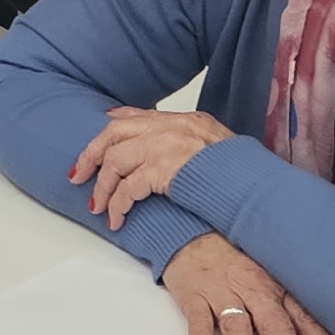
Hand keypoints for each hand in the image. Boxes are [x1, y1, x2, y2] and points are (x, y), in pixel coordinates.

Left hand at [70, 104, 235, 226]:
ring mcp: (165, 146)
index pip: (136, 115)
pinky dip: (118, 205)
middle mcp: (170, 127)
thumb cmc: (242, 173)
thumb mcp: (217, 144)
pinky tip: (118, 219)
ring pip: (115, 162)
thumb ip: (192, 142)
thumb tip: (175, 155)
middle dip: (90, 155)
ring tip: (99, 207)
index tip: (97, 139)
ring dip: (103, 188)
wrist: (256, 185)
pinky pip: (128, 188)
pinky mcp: (163, 170)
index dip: (111, 128)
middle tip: (78, 175)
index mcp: (184, 119)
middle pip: (114, 133)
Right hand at [162, 231, 334, 334]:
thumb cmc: (238, 259)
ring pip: (236, 324)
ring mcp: (222, 293)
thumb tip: (328, 331)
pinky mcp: (194, 296)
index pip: (302, 315)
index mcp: (276, 286)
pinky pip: (198, 318)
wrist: (193, 233)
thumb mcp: (271, 273)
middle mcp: (252, 290)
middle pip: (273, 323)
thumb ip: (293, 302)